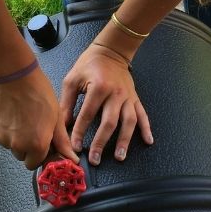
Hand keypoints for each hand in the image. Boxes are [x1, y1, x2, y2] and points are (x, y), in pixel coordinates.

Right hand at [0, 67, 77, 169]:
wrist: (13, 75)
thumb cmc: (38, 92)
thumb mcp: (56, 117)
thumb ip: (62, 141)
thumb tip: (71, 158)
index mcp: (37, 145)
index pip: (36, 164)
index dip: (41, 154)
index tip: (44, 144)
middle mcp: (18, 146)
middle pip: (23, 157)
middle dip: (29, 148)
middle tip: (35, 129)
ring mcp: (2, 138)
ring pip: (12, 147)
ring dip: (18, 139)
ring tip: (24, 119)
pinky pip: (2, 136)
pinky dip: (7, 131)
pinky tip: (13, 115)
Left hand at [60, 42, 153, 164]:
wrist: (111, 51)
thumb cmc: (89, 65)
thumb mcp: (72, 80)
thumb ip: (67, 104)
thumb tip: (62, 126)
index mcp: (98, 88)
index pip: (88, 115)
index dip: (80, 132)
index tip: (74, 147)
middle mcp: (116, 94)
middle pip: (110, 122)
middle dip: (102, 142)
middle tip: (95, 159)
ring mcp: (128, 97)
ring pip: (129, 122)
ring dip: (124, 140)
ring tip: (120, 156)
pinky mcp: (135, 98)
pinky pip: (143, 115)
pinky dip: (147, 129)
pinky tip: (148, 141)